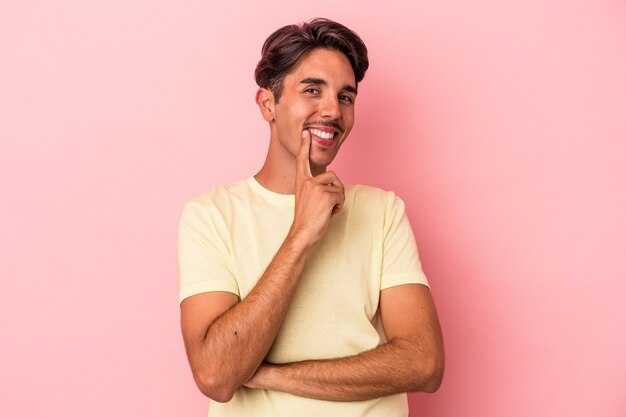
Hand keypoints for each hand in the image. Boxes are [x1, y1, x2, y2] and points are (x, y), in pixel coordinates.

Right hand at [288, 130, 344, 246]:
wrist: (302, 233)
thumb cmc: (307, 219)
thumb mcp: (307, 198)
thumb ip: (315, 187)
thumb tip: (331, 183)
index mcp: (301, 181)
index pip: (302, 159)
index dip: (304, 145)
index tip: (306, 133)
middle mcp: (307, 181)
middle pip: (333, 176)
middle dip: (336, 191)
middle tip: (325, 206)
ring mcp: (316, 187)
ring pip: (339, 186)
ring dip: (338, 199)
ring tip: (326, 210)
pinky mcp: (325, 195)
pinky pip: (341, 196)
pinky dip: (339, 206)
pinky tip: (329, 213)